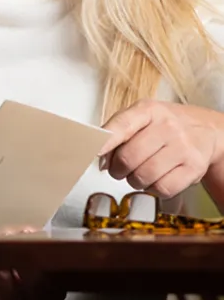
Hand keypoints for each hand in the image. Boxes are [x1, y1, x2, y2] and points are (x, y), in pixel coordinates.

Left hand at [99, 99, 223, 197]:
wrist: (205, 130)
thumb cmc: (164, 125)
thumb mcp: (140, 117)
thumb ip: (116, 133)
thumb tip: (99, 157)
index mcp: (148, 110)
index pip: (121, 126)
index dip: (105, 142)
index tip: (93, 152)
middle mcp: (167, 126)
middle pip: (128, 158)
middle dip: (117, 169)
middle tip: (120, 169)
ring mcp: (183, 147)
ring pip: (143, 176)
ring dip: (134, 180)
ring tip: (139, 172)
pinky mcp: (194, 168)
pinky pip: (162, 188)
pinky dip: (153, 189)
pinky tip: (156, 178)